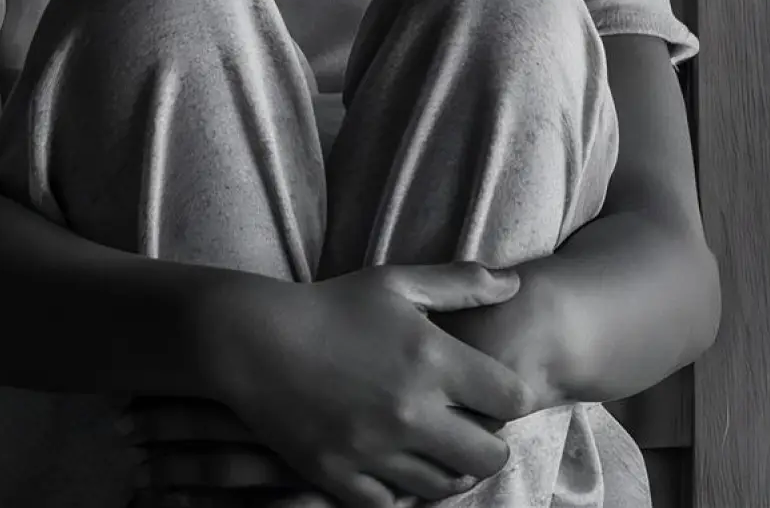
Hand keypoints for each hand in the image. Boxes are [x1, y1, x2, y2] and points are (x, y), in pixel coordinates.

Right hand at [194, 261, 535, 507]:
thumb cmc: (332, 306)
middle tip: (473, 429)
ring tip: (438, 449)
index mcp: (434, 360)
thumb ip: (462, 283)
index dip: (512, 398)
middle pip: (490, 456)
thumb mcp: (398, 283)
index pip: (513, 399)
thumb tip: (515, 283)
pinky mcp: (338, 476)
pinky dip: (401, 491)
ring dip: (449, 470)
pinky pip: (391, 504)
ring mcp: (374, 450)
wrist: (254, 341)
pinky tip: (397, 466)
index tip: (494, 393)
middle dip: (492, 443)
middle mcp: (411, 411)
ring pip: (444, 486)